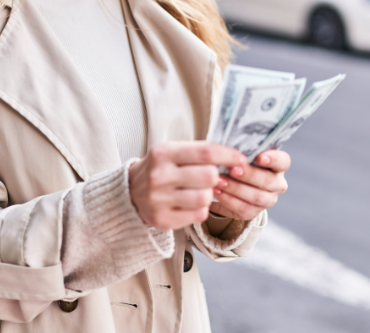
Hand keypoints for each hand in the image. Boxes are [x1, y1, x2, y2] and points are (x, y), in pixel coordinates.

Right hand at [129, 142, 244, 230]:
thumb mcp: (171, 151)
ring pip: (205, 198)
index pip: (205, 152)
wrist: (130, 193)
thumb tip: (234, 157)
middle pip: (209, 176)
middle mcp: (159, 176)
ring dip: (209, 194)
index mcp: (162, 153)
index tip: (240, 158)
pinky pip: (198, 214)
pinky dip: (201, 209)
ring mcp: (159, 199)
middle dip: (216, 176)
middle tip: (213, 177)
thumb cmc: (159, 168)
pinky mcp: (162, 219)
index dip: (228, 155)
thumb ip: (198, 152)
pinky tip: (191, 203)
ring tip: (199, 190)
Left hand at [209, 150, 289, 221]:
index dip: (273, 159)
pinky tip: (216, 191)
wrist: (232, 184)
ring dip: (235, 188)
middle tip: (232, 169)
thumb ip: (240, 152)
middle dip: (249, 175)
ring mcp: (268, 200)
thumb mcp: (242, 155)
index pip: (283, 161)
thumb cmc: (239, 163)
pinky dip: (228, 200)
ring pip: (256, 197)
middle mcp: (277, 184)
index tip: (260, 157)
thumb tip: (226, 148)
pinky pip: (243, 208)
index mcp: (278, 166)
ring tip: (218, 180)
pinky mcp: (254, 212)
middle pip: (268, 181)